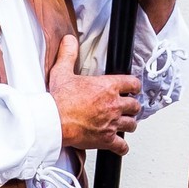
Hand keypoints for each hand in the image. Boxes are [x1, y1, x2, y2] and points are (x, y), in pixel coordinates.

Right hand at [48, 35, 140, 152]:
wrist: (53, 122)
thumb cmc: (58, 100)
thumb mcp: (62, 72)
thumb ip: (68, 54)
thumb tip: (68, 40)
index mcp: (107, 87)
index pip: (132, 83)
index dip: (133, 86)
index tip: (132, 88)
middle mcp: (114, 105)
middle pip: (135, 105)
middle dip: (132, 106)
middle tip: (127, 107)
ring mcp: (112, 123)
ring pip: (131, 124)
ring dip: (128, 124)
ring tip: (124, 124)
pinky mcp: (106, 139)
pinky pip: (122, 146)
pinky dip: (121, 147)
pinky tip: (119, 145)